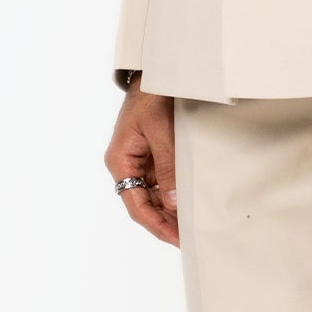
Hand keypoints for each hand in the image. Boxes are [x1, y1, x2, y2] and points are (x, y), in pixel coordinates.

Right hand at [107, 87, 178, 246]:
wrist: (156, 73)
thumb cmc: (152, 96)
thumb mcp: (161, 131)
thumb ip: (167, 167)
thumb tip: (172, 203)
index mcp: (120, 160)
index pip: (135, 204)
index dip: (156, 224)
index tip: (176, 238)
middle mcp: (126, 165)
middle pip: (143, 204)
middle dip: (164, 222)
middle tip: (188, 238)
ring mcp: (139, 161)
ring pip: (152, 196)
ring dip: (169, 211)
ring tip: (190, 226)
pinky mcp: (151, 156)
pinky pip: (161, 182)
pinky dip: (173, 195)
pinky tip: (187, 204)